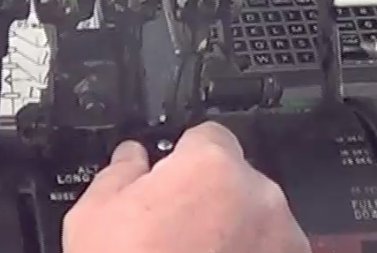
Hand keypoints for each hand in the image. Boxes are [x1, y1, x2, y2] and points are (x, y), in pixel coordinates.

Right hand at [64, 123, 311, 252]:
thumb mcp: (94, 216)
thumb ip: (119, 173)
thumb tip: (131, 158)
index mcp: (211, 166)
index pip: (207, 135)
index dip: (183, 158)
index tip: (169, 179)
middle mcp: (258, 197)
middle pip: (234, 179)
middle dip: (209, 199)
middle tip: (174, 231)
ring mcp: (282, 240)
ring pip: (256, 219)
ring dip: (233, 231)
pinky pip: (270, 251)